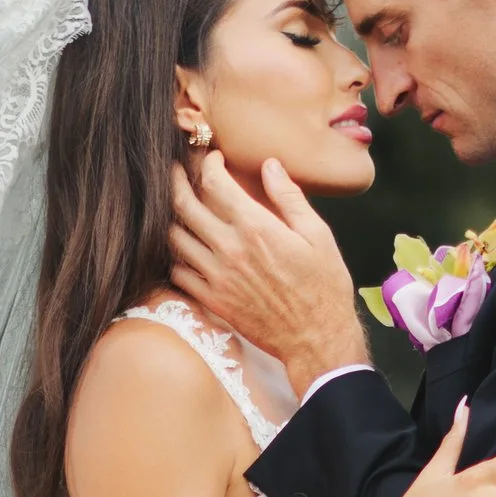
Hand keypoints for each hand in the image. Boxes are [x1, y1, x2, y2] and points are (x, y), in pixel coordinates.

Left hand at [169, 152, 369, 394]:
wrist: (317, 338)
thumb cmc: (324, 285)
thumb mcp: (318, 234)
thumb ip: (289, 197)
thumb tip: (270, 165)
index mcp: (256, 227)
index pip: (215, 183)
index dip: (208, 163)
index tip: (212, 158)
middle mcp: (229, 249)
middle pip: (184, 205)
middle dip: (176, 181)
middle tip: (177, 170)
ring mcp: (217, 276)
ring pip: (174, 238)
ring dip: (171, 217)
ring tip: (177, 206)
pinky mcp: (212, 300)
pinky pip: (178, 272)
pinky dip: (175, 255)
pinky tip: (184, 246)